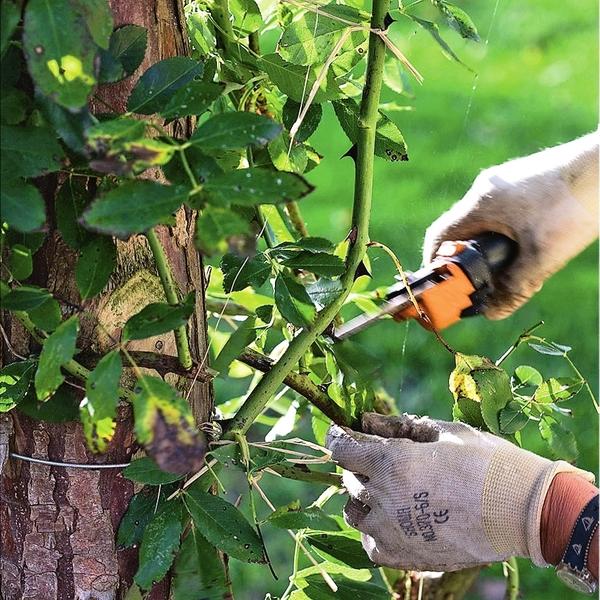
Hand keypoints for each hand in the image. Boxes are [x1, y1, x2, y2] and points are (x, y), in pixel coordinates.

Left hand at [326, 413, 593, 571]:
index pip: (340, 449)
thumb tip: (365, 419)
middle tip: (389, 463)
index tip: (343, 435)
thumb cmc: (484, 461)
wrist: (521, 509)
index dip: (338, 439)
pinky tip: (400, 521)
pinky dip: (378, 531)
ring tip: (394, 494)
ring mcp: (390, 530)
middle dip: (362, 467)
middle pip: (350, 478)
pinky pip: (372, 543)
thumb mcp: (440, 433)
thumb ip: (396, 425)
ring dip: (366, 499)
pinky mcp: (402, 556)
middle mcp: (383, 496)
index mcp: (391, 460)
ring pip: (355, 512)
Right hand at [423, 132, 598, 318]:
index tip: (444, 287)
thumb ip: (514, 287)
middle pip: (461, 231)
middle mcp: (487, 189)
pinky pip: (503, 213)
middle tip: (479, 285)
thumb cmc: (576, 205)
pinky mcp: (525, 181)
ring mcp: (507, 182)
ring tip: (509, 270)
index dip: (435, 265)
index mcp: (480, 203)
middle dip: (467, 261)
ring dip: (489, 249)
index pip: (439, 237)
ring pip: (484, 222)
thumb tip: (490, 313)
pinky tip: (529, 247)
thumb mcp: (543, 256)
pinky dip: (506, 235)